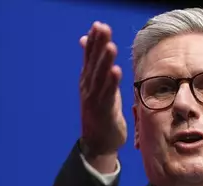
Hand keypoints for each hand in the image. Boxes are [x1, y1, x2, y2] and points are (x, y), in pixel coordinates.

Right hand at [78, 22, 126, 169]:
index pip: (90, 57)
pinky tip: (116, 71)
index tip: (99, 25)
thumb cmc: (101, 113)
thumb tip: (86, 41)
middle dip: (99, 45)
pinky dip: (111, 83)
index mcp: (88, 81)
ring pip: (100, 78)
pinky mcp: (103, 112)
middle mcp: (88, 88)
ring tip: (110, 46)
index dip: (94, 41)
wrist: (98, 143)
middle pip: (94, 63)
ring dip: (105, 62)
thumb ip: (94, 64)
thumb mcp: (97, 86)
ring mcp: (94, 100)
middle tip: (102, 28)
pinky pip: (107, 96)